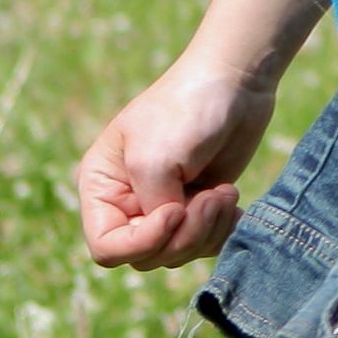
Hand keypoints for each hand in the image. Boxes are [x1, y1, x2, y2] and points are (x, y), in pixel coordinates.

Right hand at [78, 54, 287, 269]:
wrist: (235, 81)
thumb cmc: (187, 110)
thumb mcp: (156, 159)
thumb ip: (153, 207)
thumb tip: (171, 234)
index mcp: (102, 187)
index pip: (106, 248)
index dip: (142, 242)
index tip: (176, 210)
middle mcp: (128, 202)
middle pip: (147, 256)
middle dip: (185, 235)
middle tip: (213, 198)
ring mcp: (164, 206)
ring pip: (178, 253)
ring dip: (207, 230)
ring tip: (225, 194)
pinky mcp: (198, 206)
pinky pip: (204, 244)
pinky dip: (221, 230)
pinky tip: (232, 201)